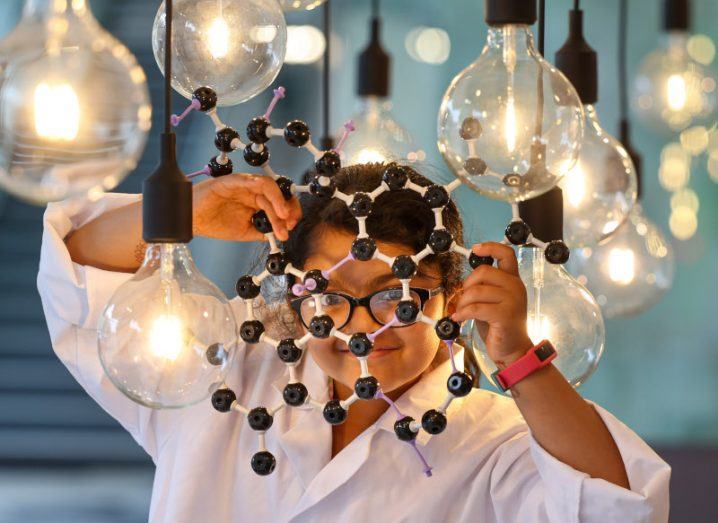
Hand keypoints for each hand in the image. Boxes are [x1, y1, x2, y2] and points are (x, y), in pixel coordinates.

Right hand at [192, 173, 301, 241]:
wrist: (192, 220)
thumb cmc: (214, 222)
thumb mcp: (245, 231)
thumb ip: (261, 231)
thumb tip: (279, 235)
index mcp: (256, 202)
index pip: (279, 204)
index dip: (289, 213)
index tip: (291, 227)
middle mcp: (253, 192)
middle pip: (278, 195)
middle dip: (288, 210)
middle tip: (290, 225)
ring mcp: (244, 185)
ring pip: (269, 188)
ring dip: (279, 202)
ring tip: (283, 217)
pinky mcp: (233, 181)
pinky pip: (253, 180)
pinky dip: (265, 190)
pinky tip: (271, 202)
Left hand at [451, 242, 532, 364]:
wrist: (513, 349)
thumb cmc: (499, 324)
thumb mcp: (494, 300)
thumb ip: (485, 286)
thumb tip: (465, 281)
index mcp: (513, 279)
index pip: (506, 253)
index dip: (490, 247)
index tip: (475, 249)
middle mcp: (515, 286)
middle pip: (483, 271)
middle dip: (467, 285)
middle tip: (463, 299)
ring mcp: (512, 300)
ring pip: (476, 291)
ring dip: (462, 302)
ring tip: (461, 312)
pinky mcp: (505, 315)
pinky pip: (475, 308)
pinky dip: (462, 313)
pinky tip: (459, 318)